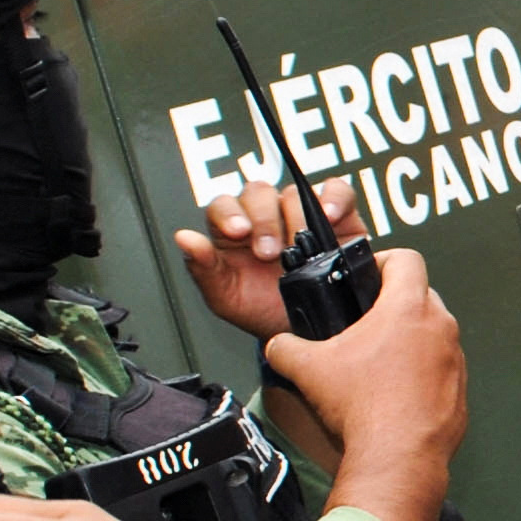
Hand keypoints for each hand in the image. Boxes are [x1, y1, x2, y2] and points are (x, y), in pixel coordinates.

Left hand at [175, 174, 367, 345]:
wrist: (305, 330)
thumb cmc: (262, 310)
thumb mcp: (226, 298)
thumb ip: (203, 268)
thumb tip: (183, 238)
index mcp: (233, 230)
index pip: (224, 205)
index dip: (229, 213)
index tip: (239, 232)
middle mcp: (266, 215)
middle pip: (258, 193)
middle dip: (264, 221)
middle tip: (271, 254)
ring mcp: (300, 212)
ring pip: (294, 194)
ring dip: (295, 220)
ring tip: (301, 252)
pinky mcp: (337, 215)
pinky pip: (336, 190)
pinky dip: (334, 198)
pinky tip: (330, 217)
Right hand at [257, 250, 463, 520]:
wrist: (396, 458)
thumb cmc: (363, 410)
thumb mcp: (307, 369)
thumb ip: (285, 346)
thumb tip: (278, 346)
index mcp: (407, 308)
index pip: (406, 259)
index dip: (383, 260)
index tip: (369, 273)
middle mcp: (440, 329)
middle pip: (422, 296)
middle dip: (394, 304)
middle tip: (367, 322)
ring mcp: (455, 362)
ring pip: (434, 335)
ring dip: (411, 341)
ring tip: (379, 364)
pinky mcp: (460, 393)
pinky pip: (442, 372)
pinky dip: (423, 376)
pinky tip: (395, 395)